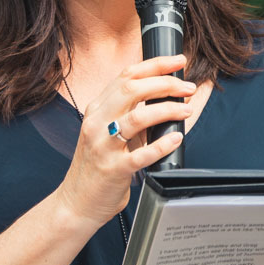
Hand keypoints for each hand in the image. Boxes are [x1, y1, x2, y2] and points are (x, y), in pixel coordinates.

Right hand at [56, 55, 193, 224]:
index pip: (126, 75)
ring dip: (168, 110)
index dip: (156, 65)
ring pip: (138, 117)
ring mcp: (104, 146)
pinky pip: (142, 154)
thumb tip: (164, 97)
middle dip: (165, 83)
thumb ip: (128, 114)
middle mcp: (97, 123)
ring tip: (186, 110)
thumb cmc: (96, 167)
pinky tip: (176, 138)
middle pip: (132, 89)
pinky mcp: (114, 170)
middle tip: (186, 87)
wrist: (76, 202)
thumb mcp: (106, 132)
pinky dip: (163, 145)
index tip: (178, 61)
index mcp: (97, 110)